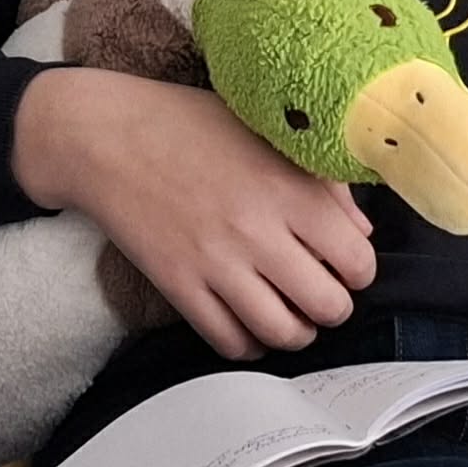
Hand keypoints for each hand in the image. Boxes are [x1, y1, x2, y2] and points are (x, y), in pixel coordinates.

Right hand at [12, 67, 376, 360]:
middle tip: (320, 291)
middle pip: (328, 306)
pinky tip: (248, 322)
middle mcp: (257, 230)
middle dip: (332, 305)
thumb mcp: (262, 131)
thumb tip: (360, 230)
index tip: (345, 262)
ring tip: (289, 313)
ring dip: (295, 331)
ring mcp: (216, 264)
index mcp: (287, 186)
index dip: (359, 268)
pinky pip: (229, 341)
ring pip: (282, 333)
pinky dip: (248, 343)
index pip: (357, 259)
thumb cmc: (188, 123)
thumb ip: (320, 179)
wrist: (106, 135)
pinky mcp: (178, 287)